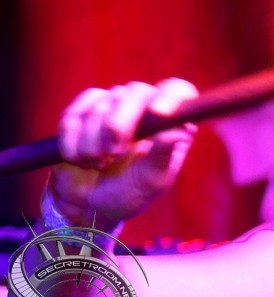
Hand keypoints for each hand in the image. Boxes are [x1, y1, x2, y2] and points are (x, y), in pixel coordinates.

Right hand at [49, 78, 197, 228]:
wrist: (88, 205)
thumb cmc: (129, 193)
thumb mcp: (151, 182)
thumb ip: (163, 156)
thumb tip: (180, 131)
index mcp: (170, 123)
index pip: (178, 91)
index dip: (170, 96)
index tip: (159, 112)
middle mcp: (144, 107)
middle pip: (136, 92)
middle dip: (119, 124)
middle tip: (113, 153)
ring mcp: (113, 106)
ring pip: (101, 104)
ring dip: (93, 142)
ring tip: (97, 165)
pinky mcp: (83, 111)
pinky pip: (73, 114)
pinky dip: (71, 139)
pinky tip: (77, 158)